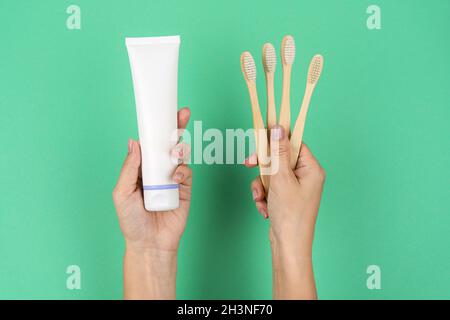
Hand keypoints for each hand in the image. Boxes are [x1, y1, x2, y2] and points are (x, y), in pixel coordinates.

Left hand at [113, 107, 191, 252]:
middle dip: (176, 127)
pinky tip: (176, 175)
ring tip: (174, 152)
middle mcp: (157, 170)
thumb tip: (133, 142)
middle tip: (182, 114)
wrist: (149, 244)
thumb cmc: (131, 221)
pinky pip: (187, 172)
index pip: (149, 144)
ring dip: (179, 148)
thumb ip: (129, 167)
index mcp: (141, 169)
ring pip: (180, 155)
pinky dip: (183, 170)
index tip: (161, 113)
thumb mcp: (122, 192)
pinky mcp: (184, 188)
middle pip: (168, 144)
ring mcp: (172, 178)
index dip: (155, 129)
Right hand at [244, 125, 324, 298]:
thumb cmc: (290, 215)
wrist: (288, 246)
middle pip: (279, 158)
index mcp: (311, 169)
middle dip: (264, 167)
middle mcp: (306, 176)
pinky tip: (264, 209)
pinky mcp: (286, 198)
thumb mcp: (281, 179)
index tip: (261, 135)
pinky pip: (270, 188)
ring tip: (262, 200)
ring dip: (261, 186)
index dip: (276, 140)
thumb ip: (278, 152)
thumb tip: (278, 128)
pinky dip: (263, 197)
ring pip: (271, 174)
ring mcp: (295, 188)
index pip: (294, 143)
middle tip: (249, 163)